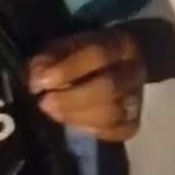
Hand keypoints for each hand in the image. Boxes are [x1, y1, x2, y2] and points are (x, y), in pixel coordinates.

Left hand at [27, 28, 144, 141]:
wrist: (119, 65)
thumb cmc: (85, 54)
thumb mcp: (65, 46)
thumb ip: (49, 59)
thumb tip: (37, 79)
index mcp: (119, 44)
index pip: (98, 55)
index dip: (67, 70)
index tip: (38, 84)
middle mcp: (135, 70)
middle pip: (109, 88)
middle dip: (70, 99)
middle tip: (45, 103)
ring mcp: (137, 98)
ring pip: (113, 114)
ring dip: (77, 117)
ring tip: (55, 113)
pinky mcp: (134, 121)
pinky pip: (116, 131)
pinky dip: (91, 130)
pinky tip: (75, 122)